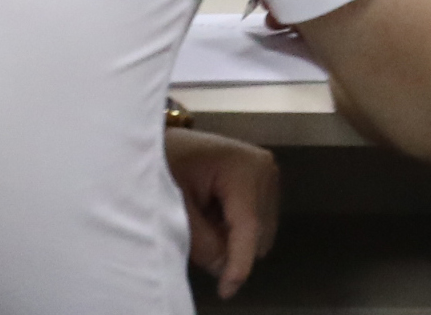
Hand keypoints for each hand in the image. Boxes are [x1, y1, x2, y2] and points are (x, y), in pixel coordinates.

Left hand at [166, 128, 281, 296]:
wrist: (162, 140)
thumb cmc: (164, 165)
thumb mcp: (174, 205)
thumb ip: (200, 239)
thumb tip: (224, 268)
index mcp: (244, 169)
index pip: (248, 226)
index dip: (240, 263)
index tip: (228, 291)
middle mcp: (266, 169)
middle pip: (257, 230)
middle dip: (230, 246)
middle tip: (194, 239)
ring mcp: (268, 172)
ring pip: (259, 228)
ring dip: (232, 236)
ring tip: (200, 220)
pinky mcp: (263, 178)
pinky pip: (256, 218)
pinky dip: (234, 227)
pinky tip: (212, 214)